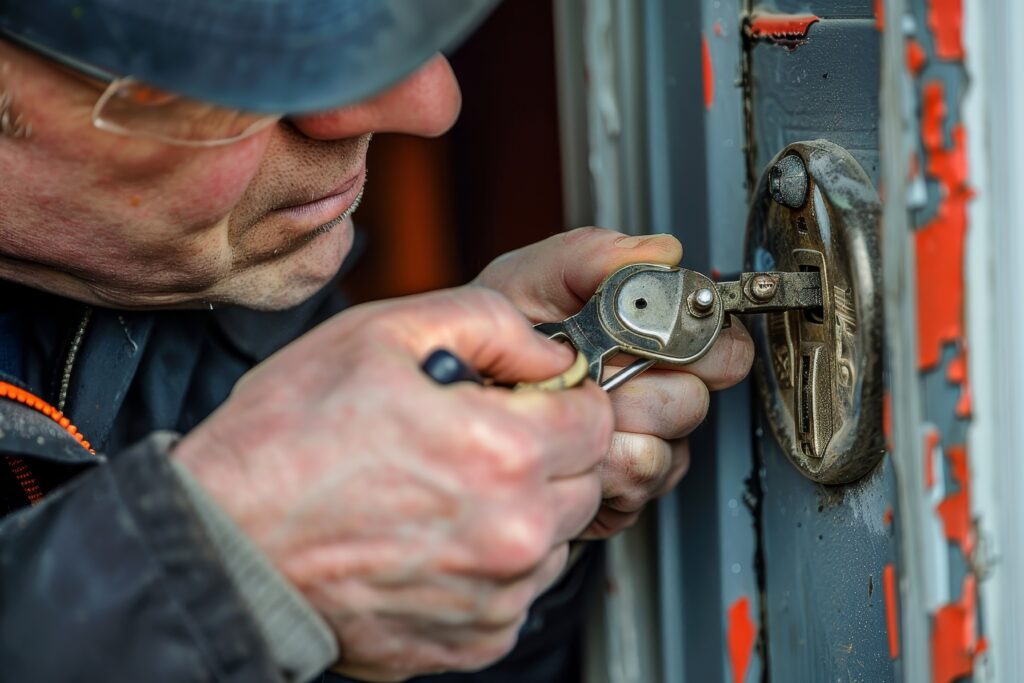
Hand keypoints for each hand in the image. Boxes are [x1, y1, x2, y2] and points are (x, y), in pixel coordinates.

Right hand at [173, 287, 613, 680]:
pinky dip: (492, 565)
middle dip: (548, 453)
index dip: (563, 398)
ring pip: (555, 539)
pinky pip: (517, 593)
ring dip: (523, 510)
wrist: (223, 547)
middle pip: (585, 481)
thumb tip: (552, 350)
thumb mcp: (380, 335)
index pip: (596, 418)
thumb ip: (488, 322)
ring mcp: (495, 598)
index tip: (526, 398)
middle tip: (477, 440)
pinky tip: (433, 539)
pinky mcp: (472, 643)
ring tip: (446, 491)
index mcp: (501, 452)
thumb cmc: (286, 441)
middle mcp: (512, 534)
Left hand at [473, 227, 752, 538]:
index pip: (721, 345)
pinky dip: (597, 461)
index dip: (701, 340)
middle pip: (695, 400)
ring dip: (612, 424)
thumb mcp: (528, 281)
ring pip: (666, 447)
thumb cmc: (493, 341)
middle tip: (599, 369)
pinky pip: (633, 480)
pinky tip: (567, 442)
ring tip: (569, 404)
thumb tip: (660, 251)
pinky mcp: (621, 493)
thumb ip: (590, 256)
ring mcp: (642, 448)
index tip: (665, 331)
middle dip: (643, 385)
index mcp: (650, 340)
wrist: (452, 395)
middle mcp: (655, 395)